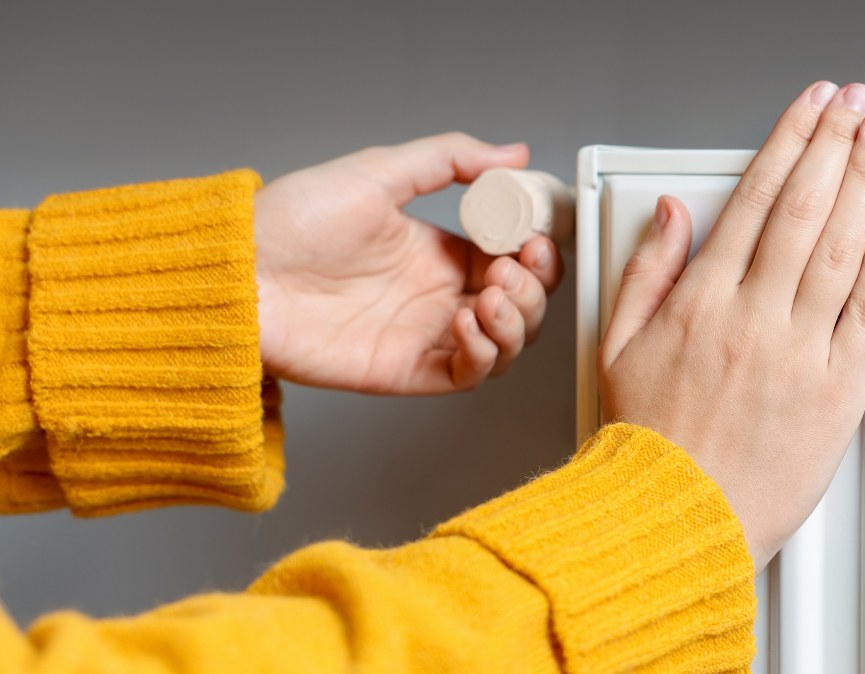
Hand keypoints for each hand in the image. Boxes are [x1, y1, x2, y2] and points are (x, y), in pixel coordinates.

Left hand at [254, 133, 563, 393]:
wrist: (238, 273)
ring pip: (506, 344)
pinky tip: (465, 322)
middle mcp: (437, 296)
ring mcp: (425, 335)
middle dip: (532, 288)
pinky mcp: (408, 371)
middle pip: (521, 305)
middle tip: (512, 268)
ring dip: (516, 321)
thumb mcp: (378, 172)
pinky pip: (470, 375)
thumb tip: (512, 154)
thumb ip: (450, 159)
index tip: (533, 236)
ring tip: (491, 296)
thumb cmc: (290, 222)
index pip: (513, 259)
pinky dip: (484, 353)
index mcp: (438, 251)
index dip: (535, 252)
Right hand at [599, 82, 864, 569]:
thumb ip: (648, 272)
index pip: (752, 200)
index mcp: (700, 302)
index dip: (788, 143)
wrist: (674, 522)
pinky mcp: (837, 391)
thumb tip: (668, 213)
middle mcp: (751, 317)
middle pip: (802, 209)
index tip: (811, 110)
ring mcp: (797, 352)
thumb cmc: (648, 446)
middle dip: (835, 145)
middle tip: (859, 105)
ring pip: (838, 247)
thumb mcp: (618, 348)